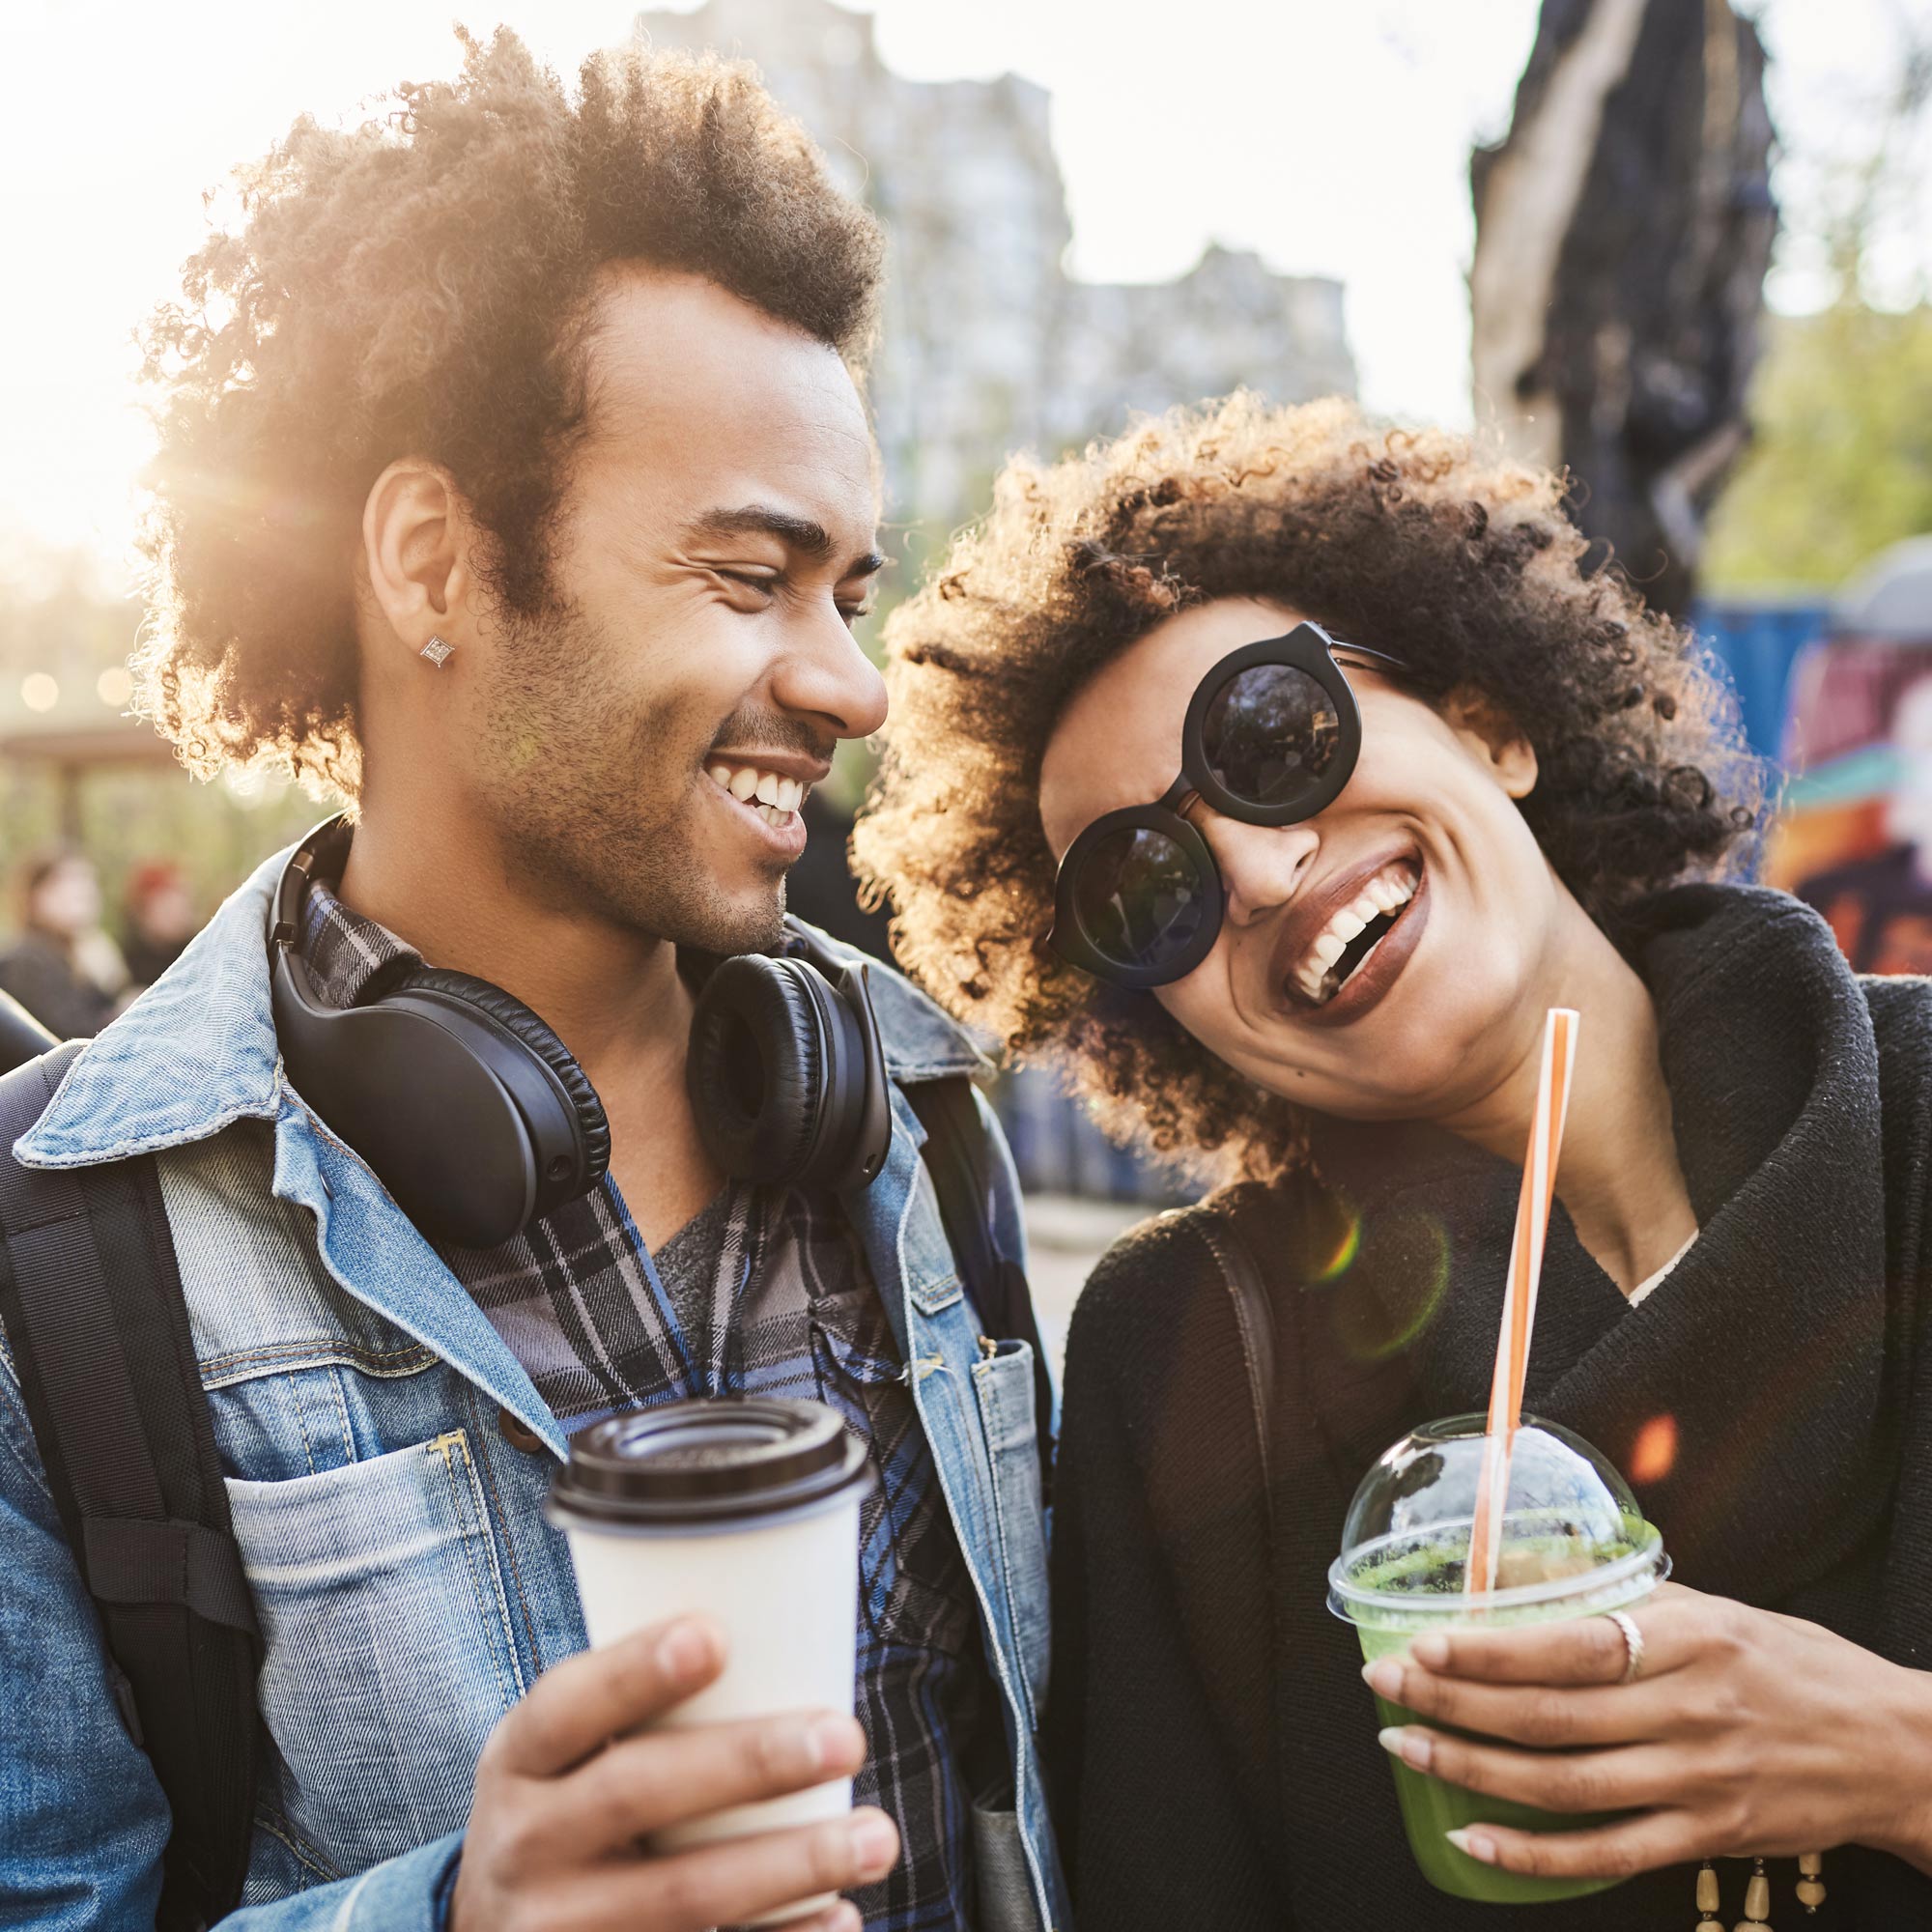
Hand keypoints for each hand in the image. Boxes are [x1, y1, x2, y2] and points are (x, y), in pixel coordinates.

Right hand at [450, 1615, 897, 1931]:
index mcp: (518, 1760)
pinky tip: (841, 1916)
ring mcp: (556, 1927)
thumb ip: (643, 1709)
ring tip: (877, 1837)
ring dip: (792, 1865)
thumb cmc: (572, 1803)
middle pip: (635, 1795)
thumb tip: (788, 1623)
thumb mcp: (568, 1754)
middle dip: (749, 1763)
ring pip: (683, 1897)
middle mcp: (522, 1843)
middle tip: (848, 1738)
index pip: (566, 1707)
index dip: (635, 1671)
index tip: (716, 1636)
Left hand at [1364, 1582, 1931, 1883]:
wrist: (1890, 1748)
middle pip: (1554, 1715)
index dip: (1492, 1651)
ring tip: (1407, 1749)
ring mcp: (1699, 1780)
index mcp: (1690, 1638)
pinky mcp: (1706, 1837)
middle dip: (1456, 1705)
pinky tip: (1474, 1840)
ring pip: (1567, 1785)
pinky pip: (1607, 1854)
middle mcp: (1691, 1710)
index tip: (1425, 1643)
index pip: (1573, 1644)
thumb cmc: (1787, 1661)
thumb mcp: (1708, 1605)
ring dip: (1474, 1772)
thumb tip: (1510, 1563)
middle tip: (1386, 1688)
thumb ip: (1613, 1591)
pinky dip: (1535, 1854)